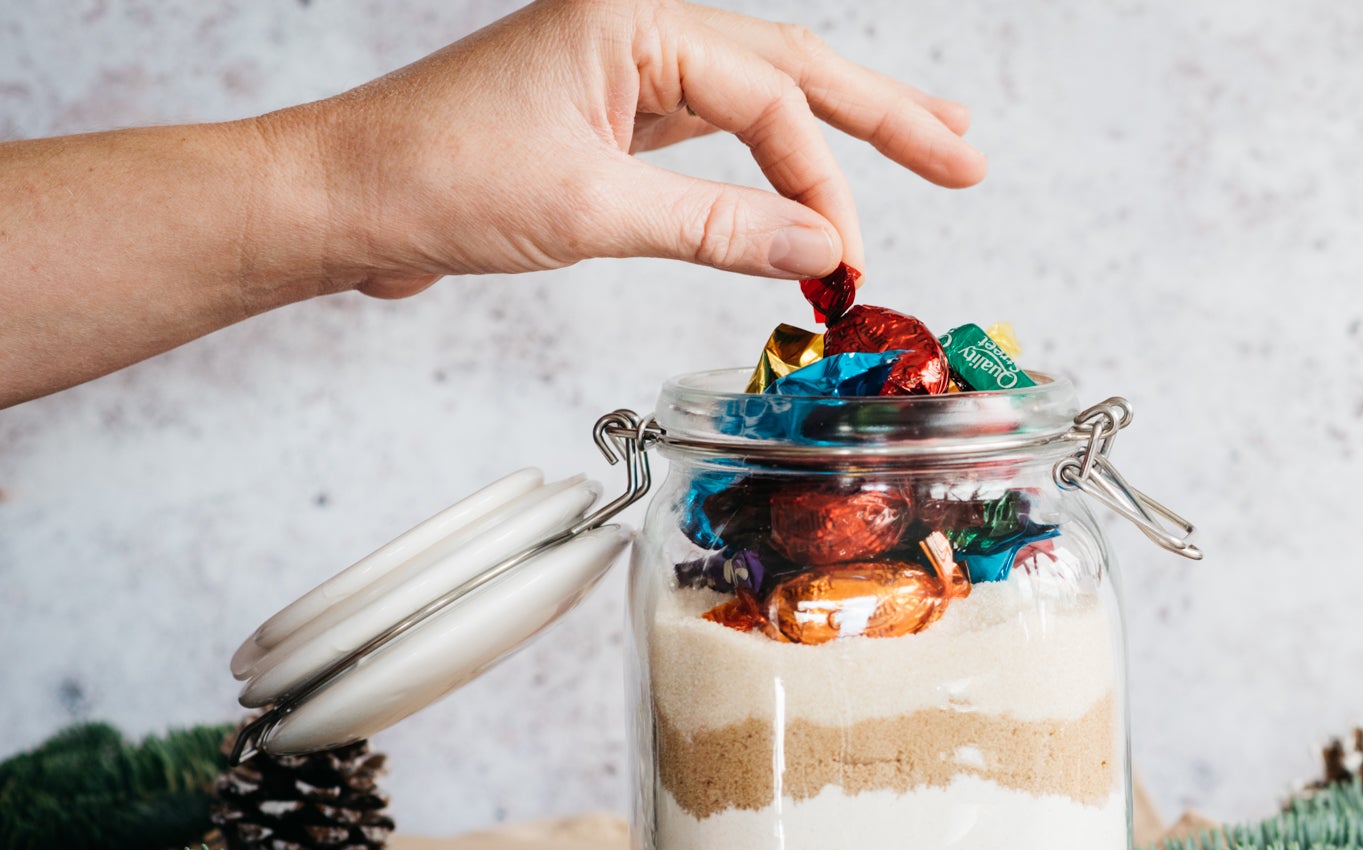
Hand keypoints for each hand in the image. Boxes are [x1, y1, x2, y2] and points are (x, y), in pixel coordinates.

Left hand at [299, 0, 986, 297]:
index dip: (823, 181)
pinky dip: (780, 156)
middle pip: (794, 67)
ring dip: (847, 126)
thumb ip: (718, 229)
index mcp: (633, 20)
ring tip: (936, 141)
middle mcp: (639, 30)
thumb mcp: (590, 211)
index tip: (845, 258)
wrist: (340, 199)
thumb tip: (823, 248)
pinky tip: (823, 171)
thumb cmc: (432, 178)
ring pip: (766, 94)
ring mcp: (629, 70)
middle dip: (887, 116)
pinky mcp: (616, 118)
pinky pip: (723, 130)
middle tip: (967, 157)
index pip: (771, 99)